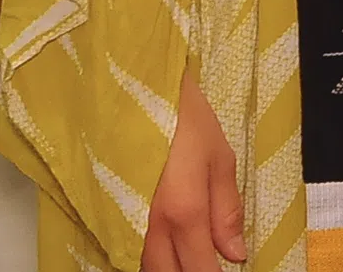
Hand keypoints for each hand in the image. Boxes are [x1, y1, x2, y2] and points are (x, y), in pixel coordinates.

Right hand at [143, 69, 245, 271]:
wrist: (131, 89)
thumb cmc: (183, 118)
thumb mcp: (219, 157)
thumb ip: (227, 209)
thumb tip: (236, 254)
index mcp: (184, 212)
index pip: (200, 269)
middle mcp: (150, 227)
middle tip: (208, 263)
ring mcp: (123, 223)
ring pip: (145, 266)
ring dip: (168, 267)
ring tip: (189, 255)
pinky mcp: (106, 216)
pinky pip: (127, 250)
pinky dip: (145, 257)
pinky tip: (163, 247)